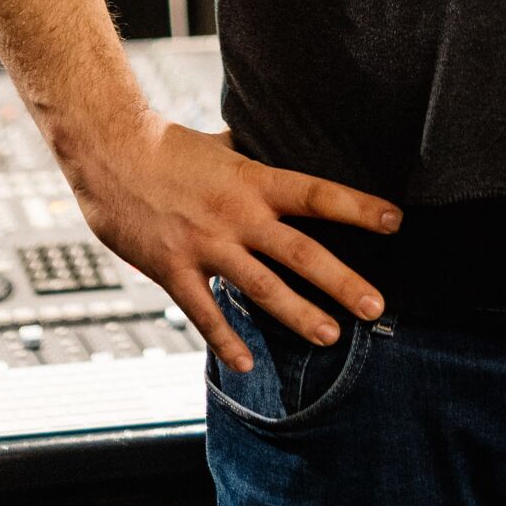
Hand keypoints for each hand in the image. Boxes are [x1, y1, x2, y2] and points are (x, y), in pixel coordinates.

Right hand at [66, 110, 402, 370]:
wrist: (110, 152)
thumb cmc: (166, 145)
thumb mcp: (219, 144)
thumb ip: (247, 154)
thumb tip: (267, 140)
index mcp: (253, 181)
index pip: (317, 195)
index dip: (358, 209)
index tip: (395, 222)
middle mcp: (238, 215)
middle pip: (301, 252)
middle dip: (342, 281)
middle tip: (377, 307)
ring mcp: (206, 246)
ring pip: (262, 288)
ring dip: (299, 314)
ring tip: (331, 336)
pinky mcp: (173, 269)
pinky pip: (205, 313)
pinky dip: (225, 341)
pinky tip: (245, 365)